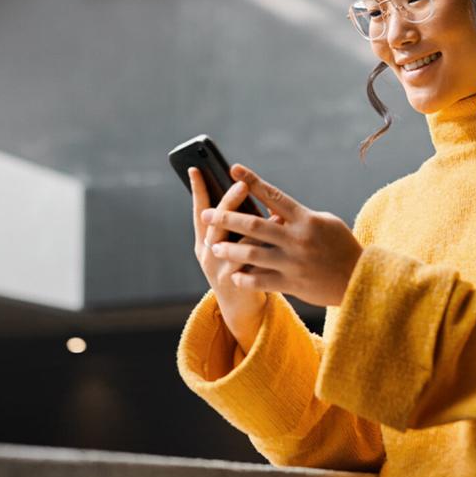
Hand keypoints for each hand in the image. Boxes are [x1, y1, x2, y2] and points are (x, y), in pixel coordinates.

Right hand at [188, 167, 277, 347]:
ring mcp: (221, 269)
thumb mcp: (227, 246)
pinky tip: (280, 231)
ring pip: (235, 243)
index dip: (197, 190)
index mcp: (203, 241)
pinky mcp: (238, 282)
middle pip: (216, 224)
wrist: (241, 308)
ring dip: (252, 223)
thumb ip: (232, 225)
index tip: (195, 168)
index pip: (198, 210)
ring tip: (270, 210)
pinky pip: (253, 261)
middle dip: (229, 203)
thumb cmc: (238, 268)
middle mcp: (207, 254)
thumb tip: (244, 189)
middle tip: (242, 185)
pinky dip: (267, 245)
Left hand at [199, 164, 363, 307]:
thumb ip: (297, 216)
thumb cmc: (341, 246)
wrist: (360, 279)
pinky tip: (233, 274)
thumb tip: (271, 207)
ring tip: (214, 245)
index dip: (252, 180)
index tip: (232, 169)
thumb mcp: (324, 222)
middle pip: (254, 224)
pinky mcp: (292, 284)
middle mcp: (297, 239)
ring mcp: (293, 262)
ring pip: (252, 253)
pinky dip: (244, 277)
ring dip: (229, 248)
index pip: (273, 195)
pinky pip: (261, 281)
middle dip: (227, 217)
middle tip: (207, 213)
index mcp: (305, 219)